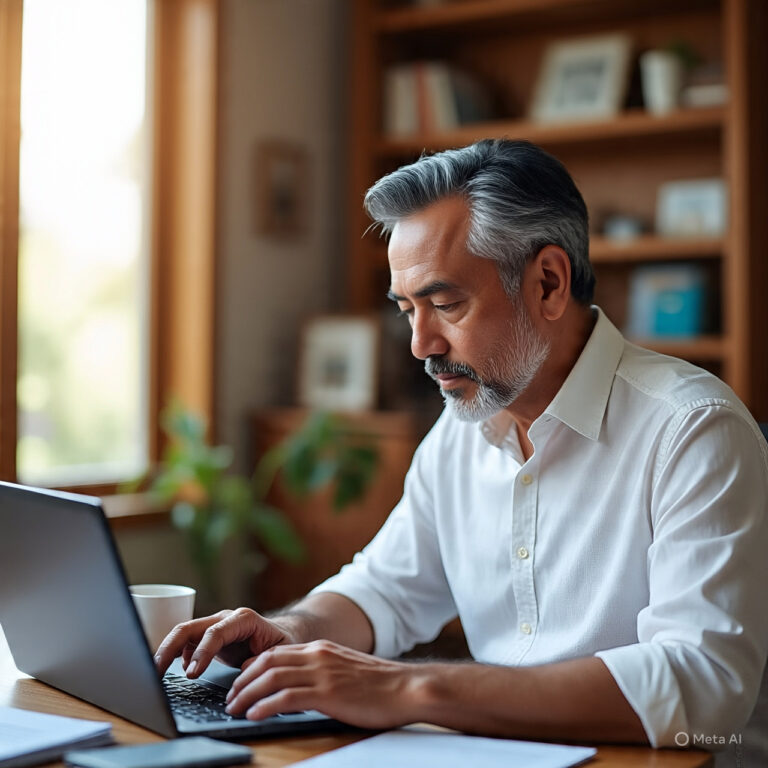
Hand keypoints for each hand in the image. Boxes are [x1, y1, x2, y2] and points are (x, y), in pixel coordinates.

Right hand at [154, 607, 291, 677]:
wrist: (282, 635)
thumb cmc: (283, 644)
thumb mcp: (279, 653)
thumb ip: (263, 659)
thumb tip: (243, 670)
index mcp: (243, 619)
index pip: (216, 632)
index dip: (202, 652)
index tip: (191, 674)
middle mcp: (225, 619)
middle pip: (190, 627)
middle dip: (171, 648)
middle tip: (157, 673)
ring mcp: (213, 626)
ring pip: (182, 633)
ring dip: (166, 651)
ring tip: (154, 673)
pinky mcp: (206, 637)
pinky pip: (184, 642)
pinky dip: (172, 655)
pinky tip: (167, 671)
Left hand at [224, 639, 420, 728]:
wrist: (405, 688)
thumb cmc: (379, 686)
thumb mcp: (345, 669)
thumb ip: (322, 671)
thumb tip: (299, 686)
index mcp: (320, 649)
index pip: (275, 652)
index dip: (251, 667)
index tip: (240, 683)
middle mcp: (317, 655)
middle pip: (267, 661)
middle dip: (243, 680)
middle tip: (230, 698)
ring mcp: (322, 673)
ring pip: (271, 677)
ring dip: (247, 694)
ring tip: (235, 709)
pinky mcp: (328, 693)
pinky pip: (287, 697)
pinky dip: (265, 706)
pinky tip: (255, 716)